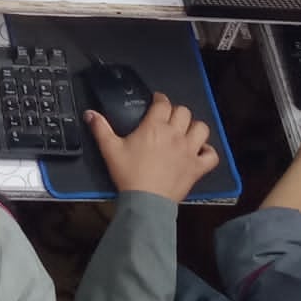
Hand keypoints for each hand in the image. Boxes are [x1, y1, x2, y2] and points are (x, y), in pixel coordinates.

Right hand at [86, 92, 217, 201]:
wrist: (146, 201)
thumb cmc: (128, 173)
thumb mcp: (110, 149)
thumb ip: (100, 128)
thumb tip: (89, 113)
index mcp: (155, 126)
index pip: (163, 103)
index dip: (160, 99)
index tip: (156, 102)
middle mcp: (175, 134)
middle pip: (184, 112)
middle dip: (176, 112)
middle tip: (168, 119)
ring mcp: (190, 150)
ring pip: (201, 128)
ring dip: (194, 127)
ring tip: (186, 132)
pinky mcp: (198, 167)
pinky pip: (212, 155)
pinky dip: (208, 152)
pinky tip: (199, 152)